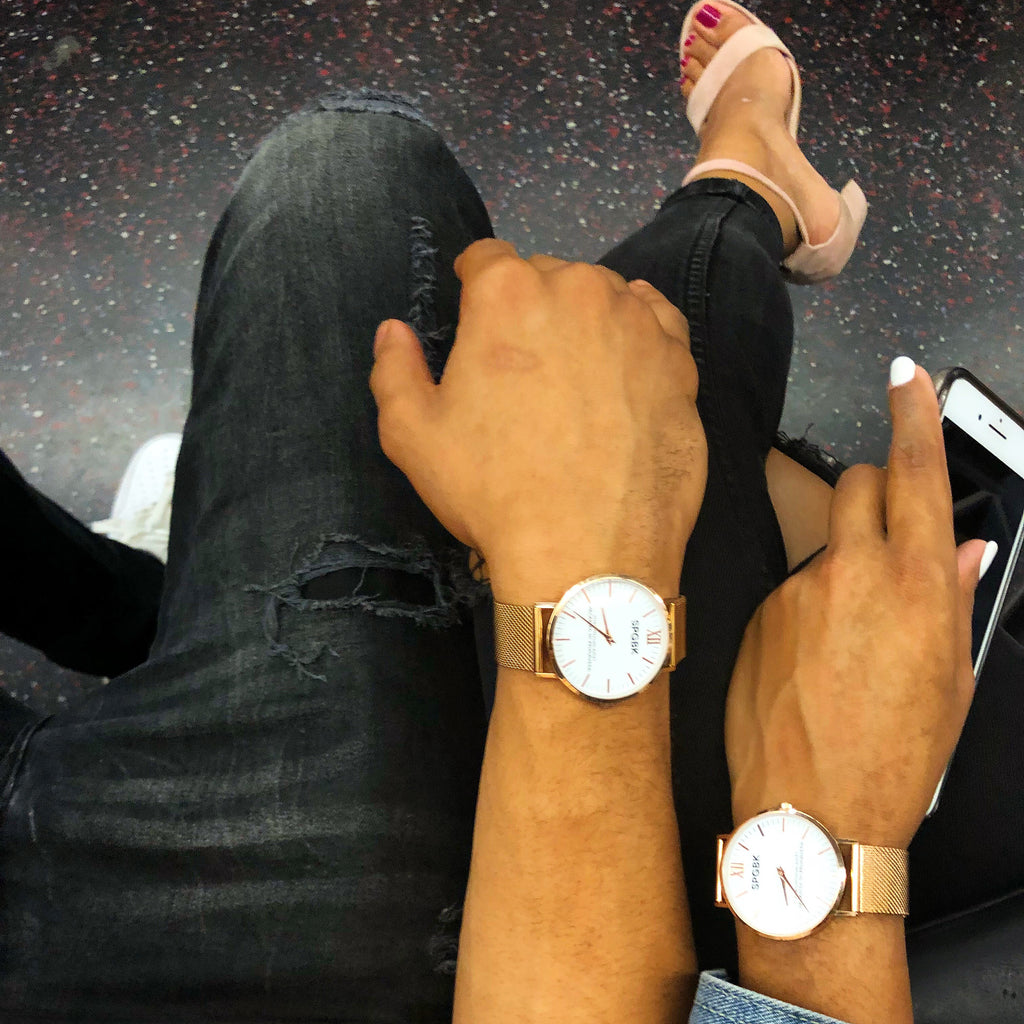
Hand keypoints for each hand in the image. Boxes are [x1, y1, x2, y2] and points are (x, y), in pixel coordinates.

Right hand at [369, 238, 706, 601]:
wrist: (589, 553)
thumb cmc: (493, 491)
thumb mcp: (412, 435)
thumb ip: (394, 369)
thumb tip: (393, 331)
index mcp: (508, 293)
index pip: (486, 258)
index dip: (474, 286)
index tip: (475, 318)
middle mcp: (579, 289)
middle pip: (546, 276)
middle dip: (530, 309)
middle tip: (522, 369)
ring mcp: (639, 323)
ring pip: (603, 298)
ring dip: (584, 321)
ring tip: (574, 379)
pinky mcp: (681, 362)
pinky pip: (655, 324)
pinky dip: (636, 336)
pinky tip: (622, 373)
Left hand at [725, 362, 989, 848]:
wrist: (811, 811)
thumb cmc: (893, 756)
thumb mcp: (950, 679)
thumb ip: (955, 599)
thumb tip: (967, 552)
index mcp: (916, 583)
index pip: (915, 470)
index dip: (914, 411)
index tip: (908, 375)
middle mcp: (852, 572)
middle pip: (857, 483)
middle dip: (873, 489)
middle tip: (886, 528)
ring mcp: (795, 588)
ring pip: (818, 536)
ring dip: (840, 555)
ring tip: (849, 626)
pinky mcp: (758, 611)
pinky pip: (786, 582)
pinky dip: (804, 599)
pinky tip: (812, 652)